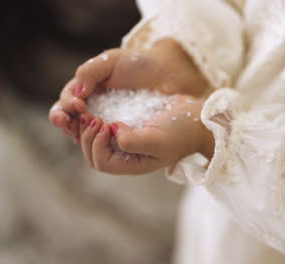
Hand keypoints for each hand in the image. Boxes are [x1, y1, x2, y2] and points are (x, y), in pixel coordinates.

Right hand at [49, 38, 208, 140]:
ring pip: (84, 132)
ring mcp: (106, 120)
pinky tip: (102, 139)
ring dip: (79, 133)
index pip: (66, 101)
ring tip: (81, 132)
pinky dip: (100, 142)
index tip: (78, 106)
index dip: (66, 105)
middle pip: (69, 119)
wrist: (167, 73)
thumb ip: (89, 72)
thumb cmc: (139, 63)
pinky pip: (105, 140)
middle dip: (65, 121)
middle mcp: (92, 106)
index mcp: (85, 88)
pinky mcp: (122, 131)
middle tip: (68, 122)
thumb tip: (77, 93)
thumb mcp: (111, 61)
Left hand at [79, 94, 214, 174]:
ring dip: (86, 126)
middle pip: (93, 153)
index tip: (105, 123)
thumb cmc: (181, 131)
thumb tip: (111, 130)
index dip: (96, 144)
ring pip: (94, 140)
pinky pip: (103, 126)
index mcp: (132, 164)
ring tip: (87, 110)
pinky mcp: (128, 126)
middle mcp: (127, 155)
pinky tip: (95, 106)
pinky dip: (95, 117)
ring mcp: (126, 141)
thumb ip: (132, 141)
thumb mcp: (158, 139)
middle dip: (86, 135)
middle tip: (89, 115)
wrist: (198, 118)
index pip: (101, 162)